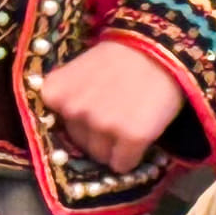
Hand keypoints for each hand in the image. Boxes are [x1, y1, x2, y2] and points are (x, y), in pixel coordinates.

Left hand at [38, 40, 186, 172]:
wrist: (161, 49)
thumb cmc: (121, 58)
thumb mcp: (80, 71)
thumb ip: (69, 98)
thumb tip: (71, 130)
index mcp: (53, 93)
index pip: (60, 127)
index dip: (81, 121)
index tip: (97, 109)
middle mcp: (72, 110)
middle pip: (80, 143)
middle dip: (98, 135)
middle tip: (119, 114)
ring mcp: (101, 125)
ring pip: (101, 156)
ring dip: (115, 146)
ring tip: (131, 120)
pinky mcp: (130, 137)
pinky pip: (123, 165)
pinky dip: (132, 157)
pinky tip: (141, 137)